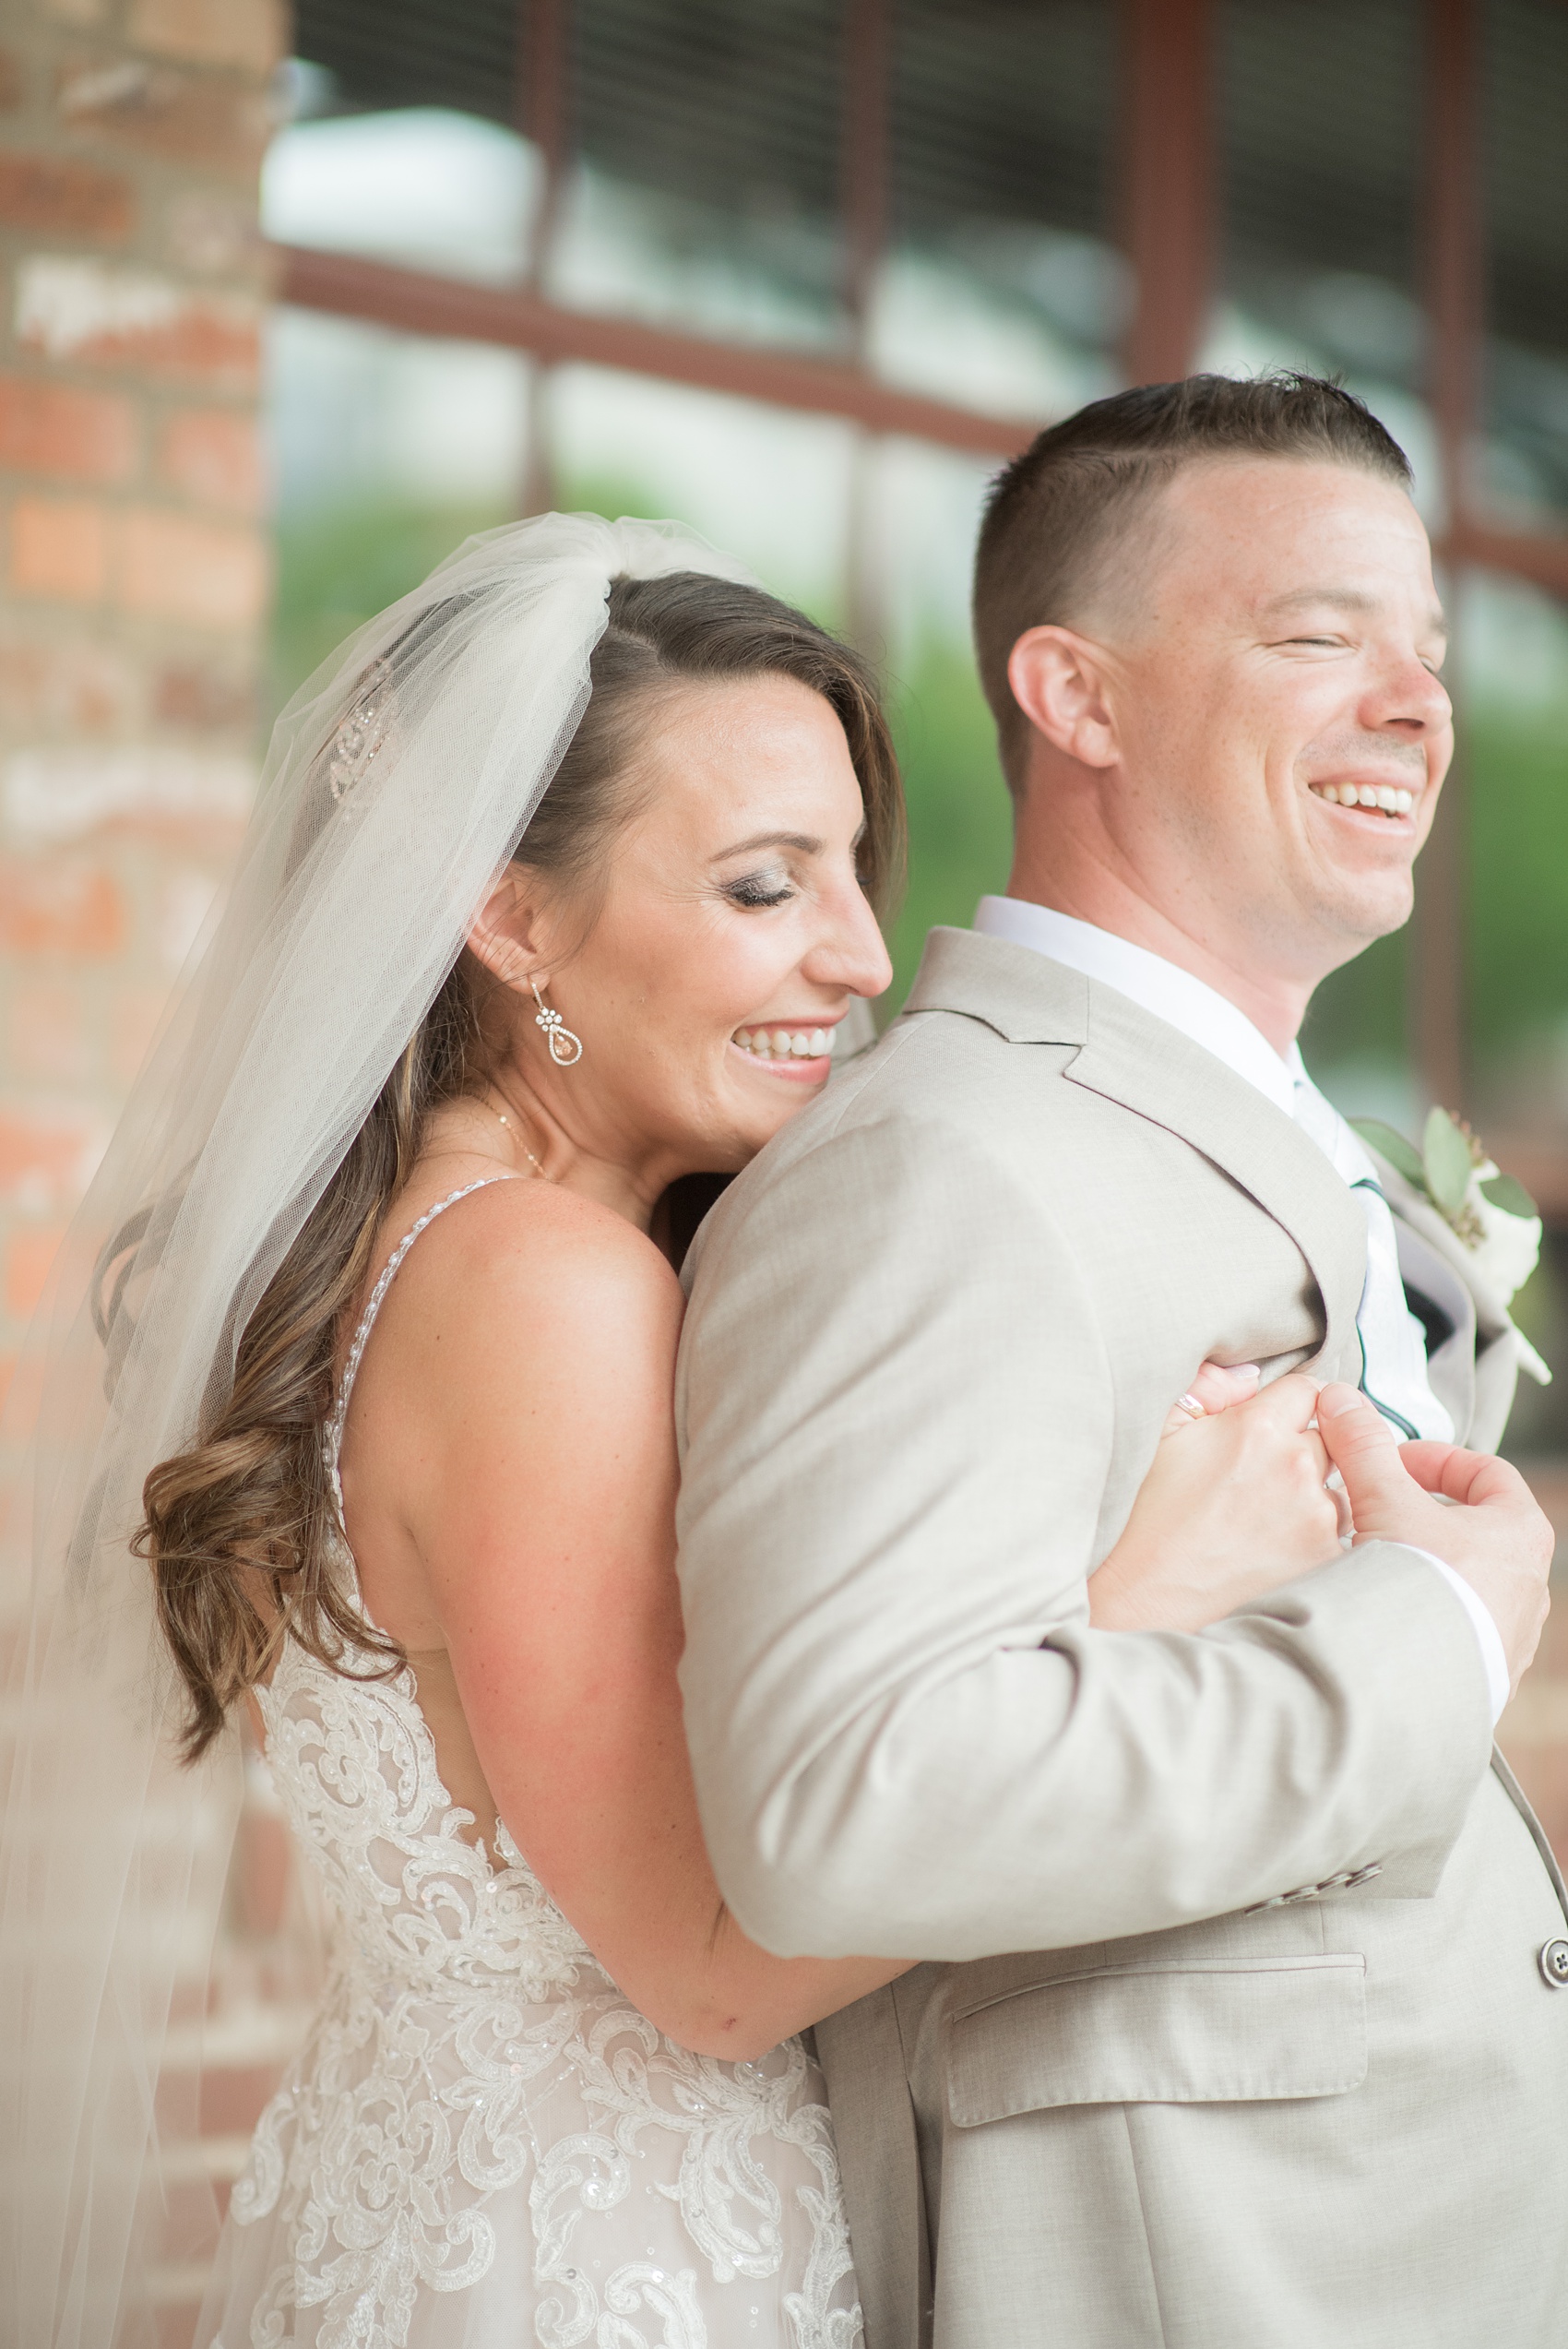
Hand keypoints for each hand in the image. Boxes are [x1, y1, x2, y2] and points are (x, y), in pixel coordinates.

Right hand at [1090, 1368, 1341, 1631]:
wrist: (1145, 1597)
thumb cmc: (1144, 1517)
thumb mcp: (1161, 1432)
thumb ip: (1209, 1388)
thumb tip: (1248, 1377)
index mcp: (1256, 1427)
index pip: (1307, 1390)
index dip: (1291, 1404)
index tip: (1280, 1422)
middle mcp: (1295, 1467)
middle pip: (1330, 1436)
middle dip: (1308, 1446)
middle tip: (1268, 1473)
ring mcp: (1316, 1516)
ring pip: (1339, 1486)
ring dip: (1318, 1493)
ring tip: (1269, 1516)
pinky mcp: (1324, 1559)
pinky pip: (1340, 1533)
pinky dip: (1319, 1536)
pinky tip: (1278, 1548)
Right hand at [1316, 1382, 1552, 1695]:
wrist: (1415, 1678)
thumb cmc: (1418, 1585)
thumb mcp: (1384, 1500)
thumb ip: (1363, 1448)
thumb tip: (1339, 1400)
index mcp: (1521, 1532)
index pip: (1487, 1473)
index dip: (1437, 1459)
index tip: (1396, 1463)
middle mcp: (1529, 1584)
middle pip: (1477, 1529)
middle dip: (1425, 1516)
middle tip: (1380, 1513)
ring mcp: (1512, 1632)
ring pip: (1468, 1583)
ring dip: (1426, 1568)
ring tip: (1378, 1568)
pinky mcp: (1487, 1673)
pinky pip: (1458, 1630)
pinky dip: (1426, 1614)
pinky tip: (1387, 1616)